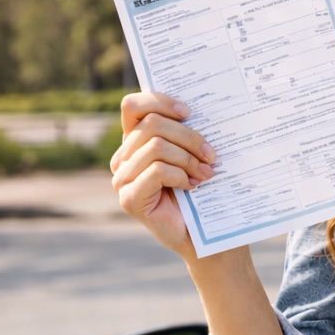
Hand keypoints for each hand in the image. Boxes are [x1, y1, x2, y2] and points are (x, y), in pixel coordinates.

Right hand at [110, 91, 217, 257]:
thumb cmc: (202, 188)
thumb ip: (185, 130)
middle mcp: (122, 158)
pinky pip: (157, 171)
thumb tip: (198, 106)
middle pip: (152, 124)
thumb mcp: (193, 152)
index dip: (160, 101)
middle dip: (189, 136)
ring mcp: (122, 179)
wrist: (205, 233)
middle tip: (211, 155)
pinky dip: (180, 175)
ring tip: (206, 173)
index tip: (189, 112)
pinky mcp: (129, 199)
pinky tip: (191, 186)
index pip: (133, 106)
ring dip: (188, 158)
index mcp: (134, 140)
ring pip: (157, 146)